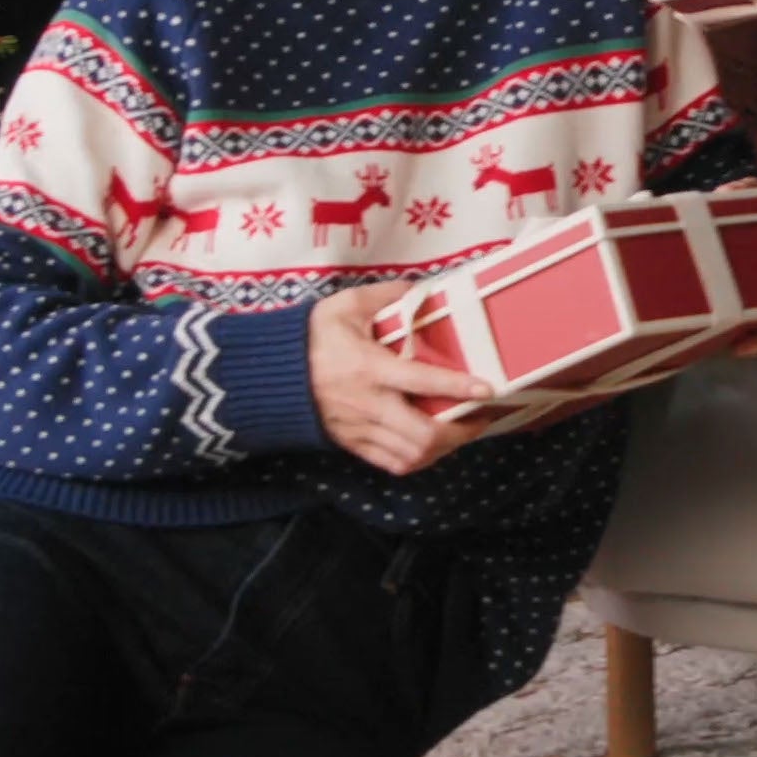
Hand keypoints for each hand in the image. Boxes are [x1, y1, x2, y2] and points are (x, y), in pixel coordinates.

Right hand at [309, 281, 495, 476]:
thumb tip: (425, 292)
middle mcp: (367, 404)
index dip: (458, 388)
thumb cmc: (312, 336)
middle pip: (422, 435)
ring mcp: (359, 429)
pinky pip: (393, 464)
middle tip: (480, 418)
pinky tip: (432, 445)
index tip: (487, 389)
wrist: (270, 372)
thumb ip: (388, 296)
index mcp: (368, 367)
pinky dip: (419, 459)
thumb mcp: (346, 305)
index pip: (421, 382)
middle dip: (460, 433)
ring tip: (462, 431)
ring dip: (444, 449)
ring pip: (411, 456)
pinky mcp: (352, 444)